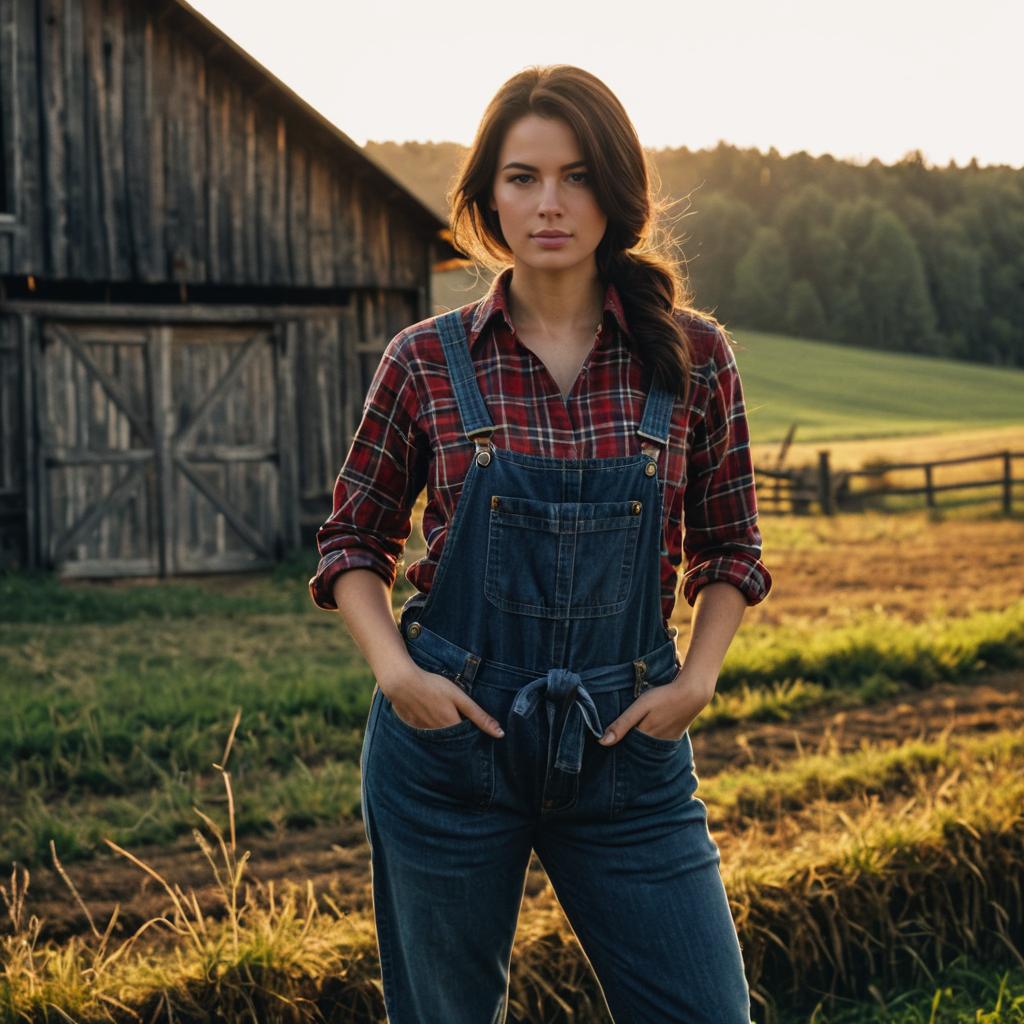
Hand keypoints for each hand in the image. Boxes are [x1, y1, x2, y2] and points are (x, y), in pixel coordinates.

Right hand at [381, 665, 504, 737]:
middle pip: (454, 742)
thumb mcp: (460, 698)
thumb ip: (479, 716)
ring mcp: (423, 733)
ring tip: (444, 719)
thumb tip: (500, 734)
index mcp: (452, 728)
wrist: (402, 682)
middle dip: (460, 738)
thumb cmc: (433, 686)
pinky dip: (430, 730)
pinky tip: (429, 717)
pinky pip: (426, 735)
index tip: (477, 732)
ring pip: (440, 740)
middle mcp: (438, 736)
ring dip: (445, 735)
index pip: (468, 740)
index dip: (473, 735)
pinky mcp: (413, 728)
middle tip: (461, 724)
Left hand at [598, 669, 714, 745]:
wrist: (693, 693)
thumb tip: (602, 742)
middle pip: (636, 748)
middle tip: (615, 739)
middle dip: (626, 745)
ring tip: (630, 735)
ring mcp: (667, 740)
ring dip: (639, 742)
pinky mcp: (675, 735)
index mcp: (644, 737)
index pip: (625, 746)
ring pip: (647, 746)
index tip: (605, 740)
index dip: (616, 742)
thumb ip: (622, 724)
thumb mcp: (640, 706)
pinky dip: (651, 740)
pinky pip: (659, 742)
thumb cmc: (664, 697)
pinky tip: (647, 733)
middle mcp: (656, 743)